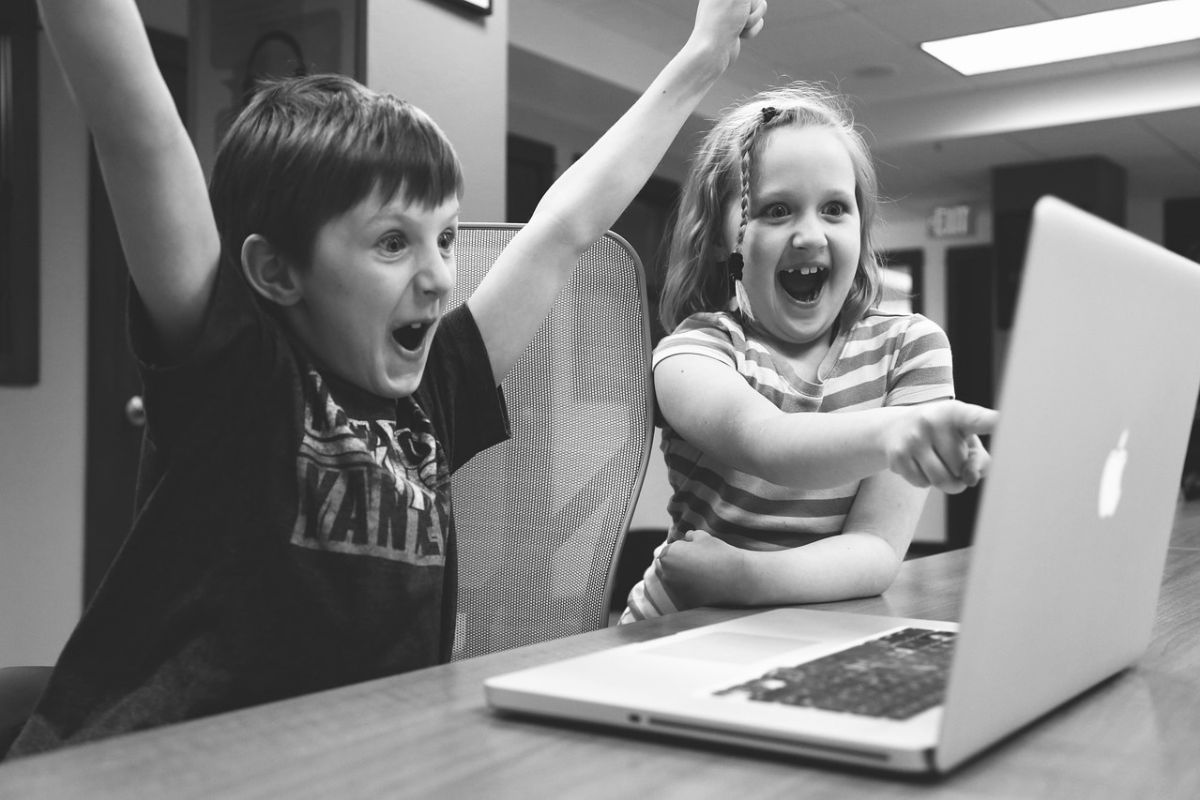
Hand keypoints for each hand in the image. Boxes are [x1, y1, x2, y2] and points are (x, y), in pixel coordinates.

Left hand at [657, 530, 748, 607]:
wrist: (736, 578)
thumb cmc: (719, 554)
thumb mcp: (703, 537)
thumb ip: (690, 536)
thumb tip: (686, 537)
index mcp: (669, 554)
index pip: (665, 552)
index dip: (677, 550)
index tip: (690, 552)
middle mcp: (667, 573)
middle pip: (664, 567)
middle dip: (674, 564)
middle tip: (691, 563)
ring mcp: (674, 590)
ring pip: (671, 581)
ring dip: (679, 577)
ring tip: (698, 574)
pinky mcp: (683, 603)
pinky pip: (680, 595)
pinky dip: (687, 590)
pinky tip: (701, 586)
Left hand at [689, 0, 767, 68]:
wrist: (713, 51)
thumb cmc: (723, 19)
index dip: (748, 2)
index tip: (742, 6)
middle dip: (753, 7)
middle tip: (739, 15)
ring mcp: (732, 12)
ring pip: (759, 9)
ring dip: (752, 20)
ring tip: (738, 26)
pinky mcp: (737, 26)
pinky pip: (755, 24)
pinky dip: (750, 31)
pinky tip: (738, 36)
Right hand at [882, 401, 996, 493]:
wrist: (893, 428)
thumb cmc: (941, 435)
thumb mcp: (964, 437)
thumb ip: (979, 459)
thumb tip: (970, 479)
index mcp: (956, 412)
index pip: (978, 419)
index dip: (994, 422)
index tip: (1007, 420)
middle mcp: (933, 421)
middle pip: (961, 466)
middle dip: (959, 470)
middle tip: (949, 455)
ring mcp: (912, 438)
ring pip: (942, 480)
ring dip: (946, 482)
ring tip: (939, 465)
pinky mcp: (898, 456)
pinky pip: (923, 484)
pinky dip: (925, 481)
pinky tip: (919, 464)